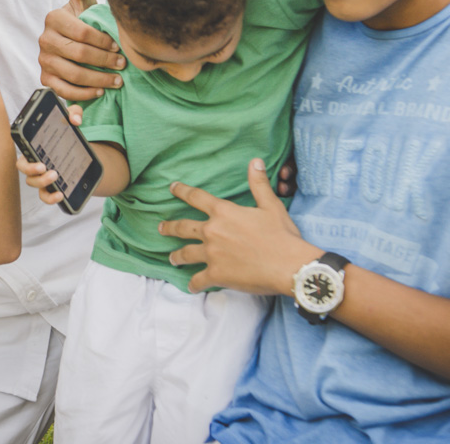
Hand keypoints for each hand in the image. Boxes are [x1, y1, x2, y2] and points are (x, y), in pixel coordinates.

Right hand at [14, 105, 81, 206]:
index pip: (23, 148)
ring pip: (33, 183)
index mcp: (36, 146)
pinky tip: (61, 194)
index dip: (23, 149)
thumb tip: (74, 120)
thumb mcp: (73, 121)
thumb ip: (74, 113)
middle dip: (30, 169)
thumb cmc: (70, 135)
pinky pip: (45, 197)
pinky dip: (50, 198)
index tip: (33, 149)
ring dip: (42, 182)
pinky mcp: (51, 189)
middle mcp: (35, 163)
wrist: (83, 154)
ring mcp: (42, 177)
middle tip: (44, 166)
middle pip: (23, 169)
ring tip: (56, 176)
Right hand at [38, 0, 124, 100]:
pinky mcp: (45, 80)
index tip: (120, 46)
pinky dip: (84, 94)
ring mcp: (43, 61)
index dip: (102, 41)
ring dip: (98, 80)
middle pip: (78, 54)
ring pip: (72, 74)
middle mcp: (44, 40)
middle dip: (104, 61)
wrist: (72, 44)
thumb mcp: (85, 2)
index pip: (81, 32)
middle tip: (124, 65)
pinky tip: (101, 92)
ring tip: (118, 81)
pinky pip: (64, 91)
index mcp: (53, 18)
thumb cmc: (83, 21)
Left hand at [159, 159, 317, 293]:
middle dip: (169, 227)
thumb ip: (258, 184)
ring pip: (185, 254)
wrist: (288, 265)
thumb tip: (255, 161)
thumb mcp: (271, 205)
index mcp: (223, 212)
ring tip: (171, 258)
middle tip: (161, 228)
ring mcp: (212, 254)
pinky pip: (198, 280)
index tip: (171, 188)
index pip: (196, 197)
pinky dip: (194, 284)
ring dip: (176, 256)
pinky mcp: (216, 275)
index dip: (181, 191)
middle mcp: (212, 231)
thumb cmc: (281, 235)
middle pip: (183, 227)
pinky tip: (191, 287)